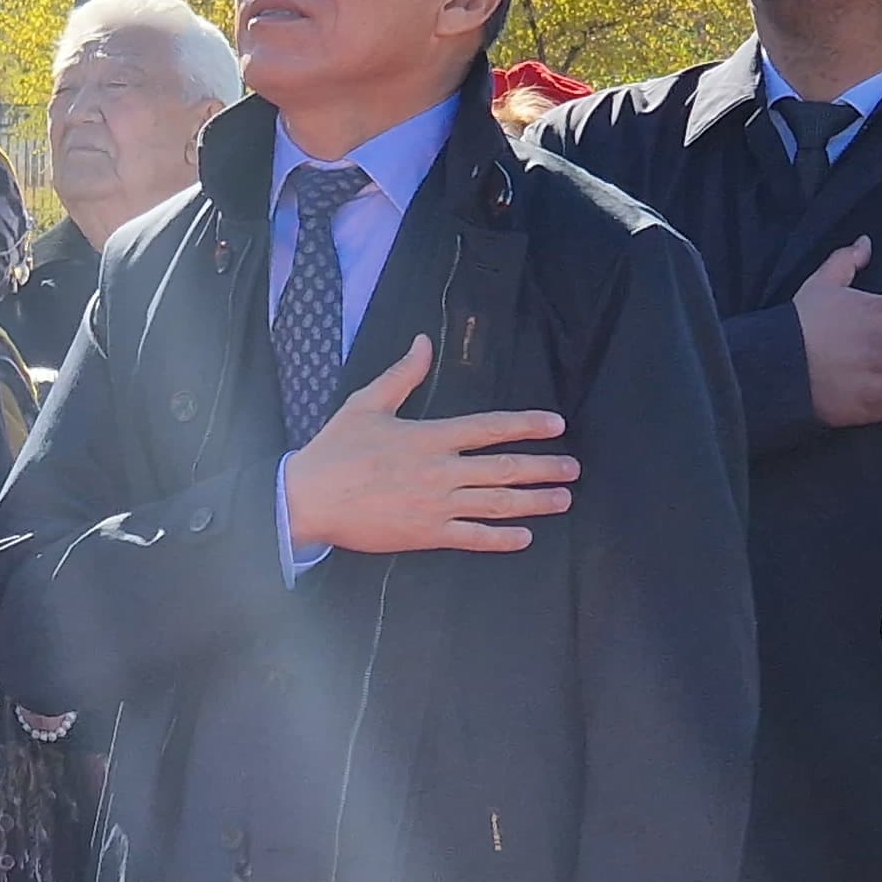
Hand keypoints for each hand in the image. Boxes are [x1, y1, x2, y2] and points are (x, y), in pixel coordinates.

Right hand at [279, 337, 575, 556]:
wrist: (308, 499)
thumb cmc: (334, 450)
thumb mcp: (367, 403)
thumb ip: (403, 374)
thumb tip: (423, 342)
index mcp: (429, 436)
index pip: (489, 427)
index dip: (526, 424)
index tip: (555, 425)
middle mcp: (441, 471)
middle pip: (504, 468)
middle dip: (544, 468)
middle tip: (573, 468)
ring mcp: (436, 505)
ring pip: (497, 504)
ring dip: (535, 502)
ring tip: (563, 500)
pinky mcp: (426, 535)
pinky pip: (472, 538)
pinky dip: (501, 539)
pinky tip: (524, 537)